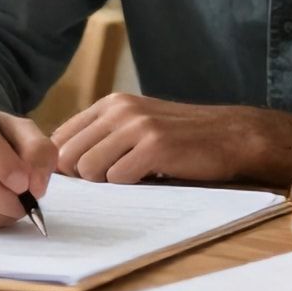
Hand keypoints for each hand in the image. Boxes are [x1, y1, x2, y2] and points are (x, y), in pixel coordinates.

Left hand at [51, 94, 261, 183]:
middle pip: (68, 156)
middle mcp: (120, 110)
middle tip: (108, 185)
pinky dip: (129, 186)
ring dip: (106, 184)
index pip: (61, 138)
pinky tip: (150, 178)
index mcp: (111, 104)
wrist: (230, 136)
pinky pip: (117, 179)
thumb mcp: (137, 125)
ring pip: (89, 169)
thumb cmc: (181, 139)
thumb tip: (61, 168)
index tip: (82, 181)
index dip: (65, 166)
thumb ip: (103, 137)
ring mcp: (137, 126)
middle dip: (81, 178)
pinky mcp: (155, 145)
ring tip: (133, 178)